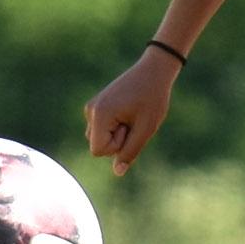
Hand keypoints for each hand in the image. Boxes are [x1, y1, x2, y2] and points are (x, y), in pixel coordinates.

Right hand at [84, 51, 180, 176]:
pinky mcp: (98, 106)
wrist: (153, 71)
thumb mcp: (146, 128)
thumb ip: (130, 151)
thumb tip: (118, 172)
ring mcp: (92, 108)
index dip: (117, 147)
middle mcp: (91, 111)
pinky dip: (117, 126)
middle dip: (118, 140)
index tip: (130, 129)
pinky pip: (104, 129)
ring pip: (100, 138)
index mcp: (99, 115)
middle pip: (98, 146)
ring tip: (133, 115)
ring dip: (118, 134)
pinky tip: (130, 111)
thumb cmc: (153, 99)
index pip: (98, 151)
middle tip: (135, 119)